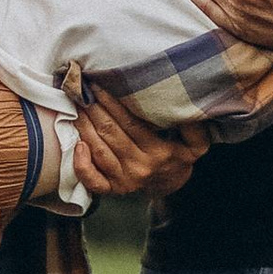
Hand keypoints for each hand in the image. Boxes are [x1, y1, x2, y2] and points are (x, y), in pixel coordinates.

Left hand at [68, 83, 201, 200]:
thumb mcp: (196, 143)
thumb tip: (185, 108)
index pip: (130, 123)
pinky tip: (76, 144)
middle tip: (81, 89)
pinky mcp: (112, 189)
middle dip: (94, 108)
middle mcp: (140, 167)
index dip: (112, 102)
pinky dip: (81, 164)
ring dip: (84, 126)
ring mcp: (125, 180)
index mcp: (159, 152)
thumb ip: (195, 127)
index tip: (100, 85)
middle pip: (110, 133)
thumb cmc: (178, 156)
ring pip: (99, 150)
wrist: (170, 183)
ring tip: (76, 105)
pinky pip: (93, 180)